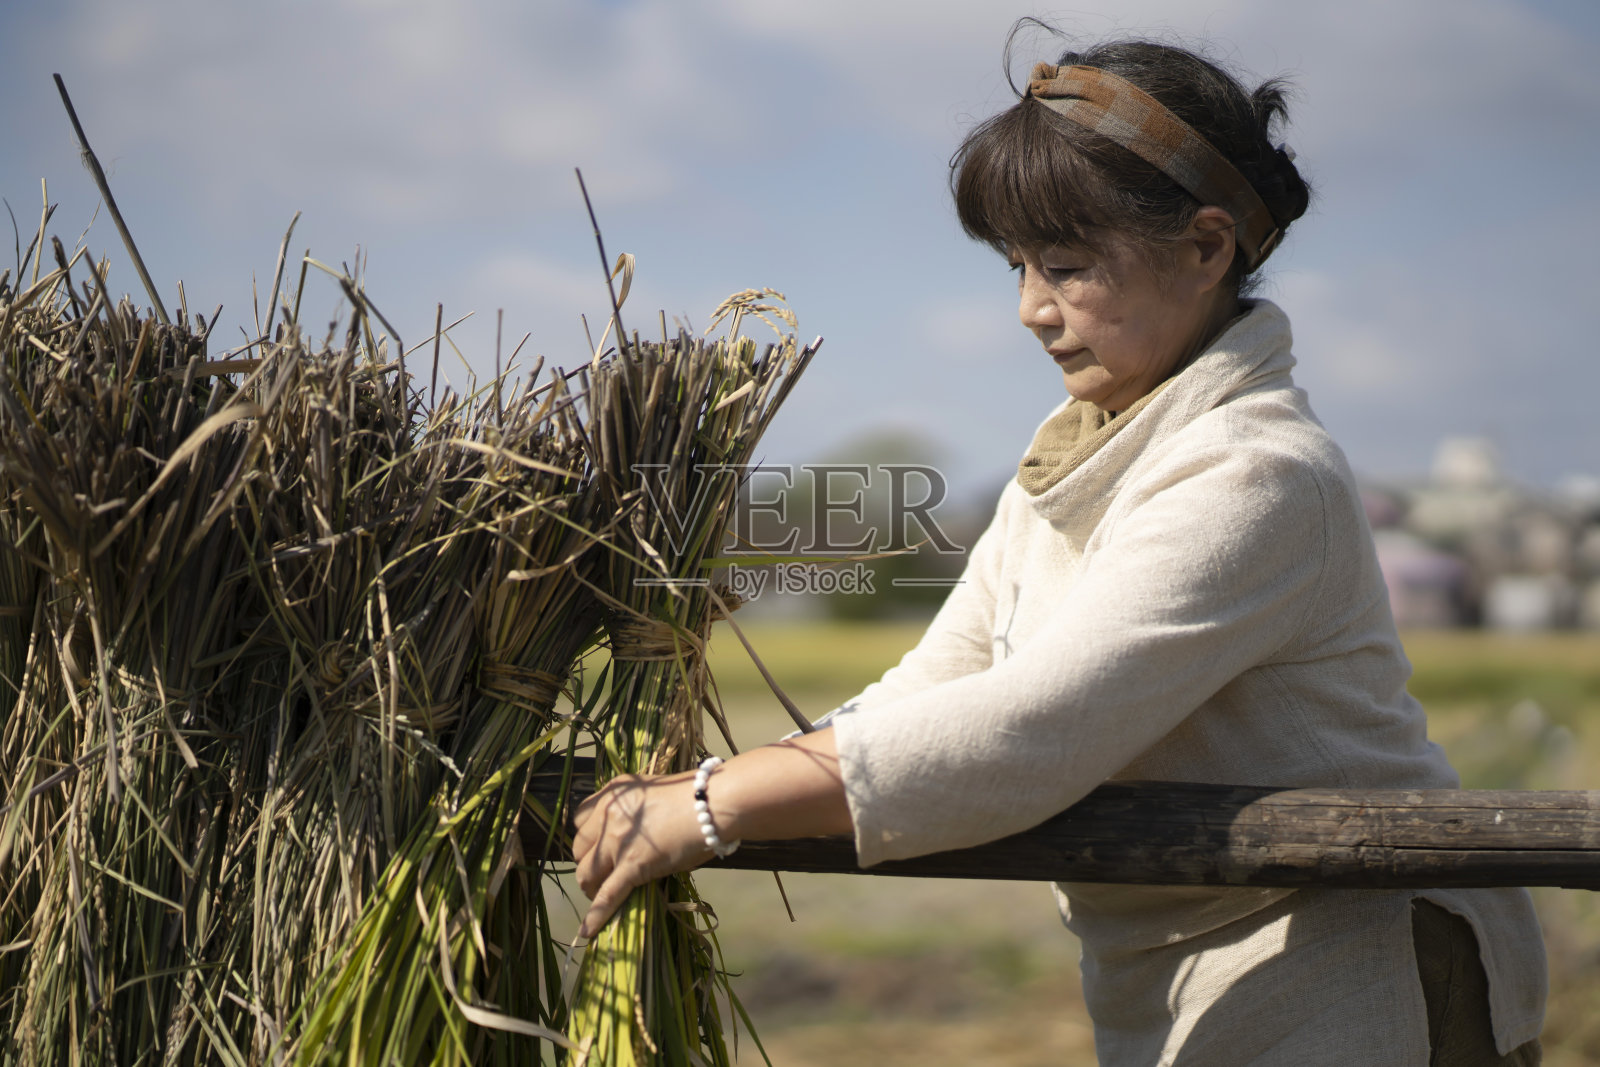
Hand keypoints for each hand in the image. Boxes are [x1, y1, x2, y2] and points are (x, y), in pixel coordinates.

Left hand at [570, 771, 710, 939]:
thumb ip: (634, 811)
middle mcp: (608, 815)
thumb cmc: (695, 797)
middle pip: (579, 849)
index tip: (597, 847)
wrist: (712, 804)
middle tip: (604, 874)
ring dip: (592, 887)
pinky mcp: (633, 865)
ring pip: (586, 874)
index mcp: (612, 793)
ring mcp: (618, 842)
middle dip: (590, 863)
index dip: (588, 838)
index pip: (580, 819)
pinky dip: (596, 916)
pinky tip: (588, 931)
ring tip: (603, 894)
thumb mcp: (653, 792)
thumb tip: (632, 835)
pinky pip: (607, 895)